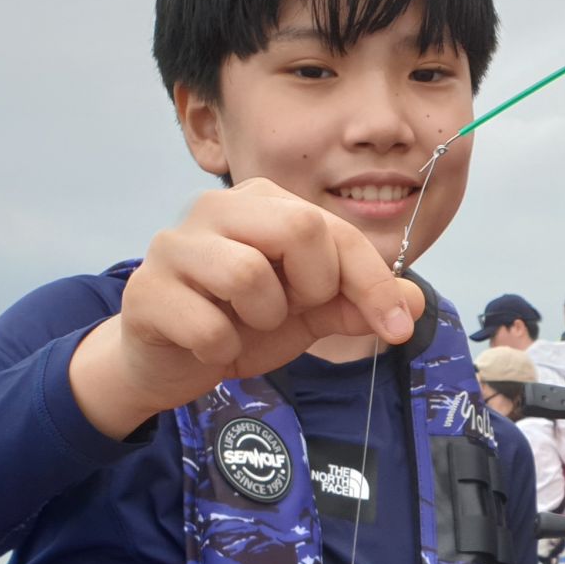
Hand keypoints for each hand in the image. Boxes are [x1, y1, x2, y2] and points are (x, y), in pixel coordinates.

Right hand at [70, 179, 426, 436]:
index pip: (335, 231)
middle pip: (299, 228)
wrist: (171, 360)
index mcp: (263, 203)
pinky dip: (222, 348)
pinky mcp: (147, 290)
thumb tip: (416, 303)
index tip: (397, 327)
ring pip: (248, 274)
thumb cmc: (241, 321)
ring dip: (264, 318)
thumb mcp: (310, 312)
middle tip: (293, 308)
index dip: (374, 283)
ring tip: (246, 322)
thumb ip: (357, 303)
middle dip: (314, 285)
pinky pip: (208, 326)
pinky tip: (210, 344)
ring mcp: (176, 245)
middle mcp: (217, 208)